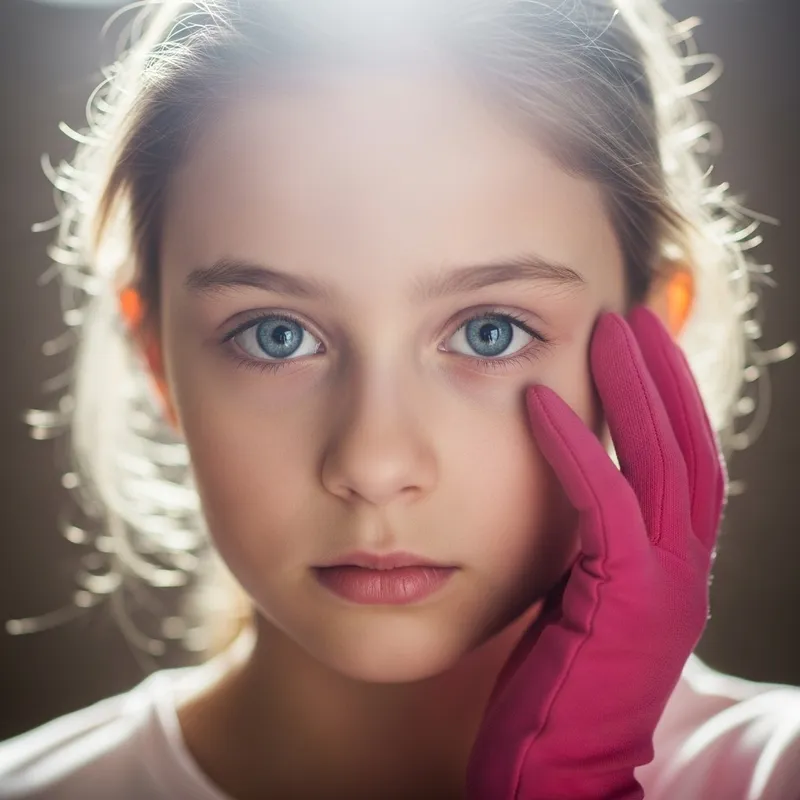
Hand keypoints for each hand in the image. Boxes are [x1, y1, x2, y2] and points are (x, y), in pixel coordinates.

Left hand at [465, 306, 726, 799]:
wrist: (562, 771)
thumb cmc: (564, 685)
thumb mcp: (587, 601)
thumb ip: (591, 547)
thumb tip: (572, 489)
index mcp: (674, 568)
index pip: (683, 466)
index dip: (667, 402)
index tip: (636, 348)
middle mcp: (685, 571)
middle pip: (686, 450)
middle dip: (662, 379)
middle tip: (630, 317)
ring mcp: (664, 588)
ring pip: (661, 467)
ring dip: (634, 394)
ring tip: (609, 331)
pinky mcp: (624, 605)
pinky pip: (604, 510)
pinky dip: (575, 452)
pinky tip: (540, 403)